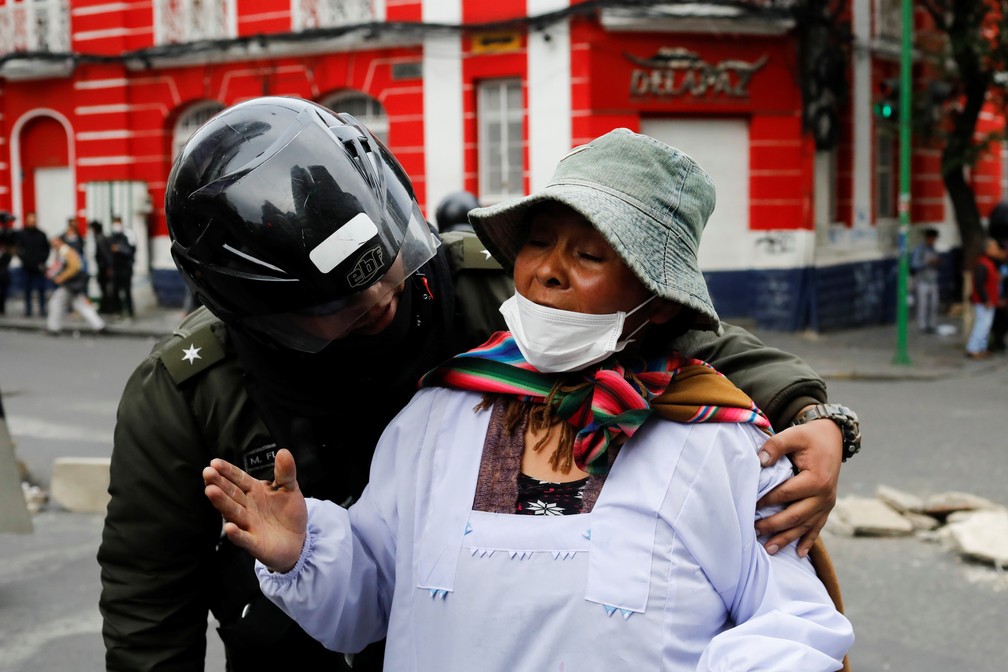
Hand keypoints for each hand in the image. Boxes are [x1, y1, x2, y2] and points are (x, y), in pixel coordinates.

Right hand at [203, 448, 307, 572]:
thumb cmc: (289, 512)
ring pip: (233, 513)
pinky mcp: (255, 543)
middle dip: (219, 484)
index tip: (215, 463)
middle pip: (231, 494)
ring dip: (222, 503)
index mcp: (254, 491)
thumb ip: (285, 472)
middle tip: (207, 473)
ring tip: (211, 491)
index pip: (239, 479)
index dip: (227, 471)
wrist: (298, 540)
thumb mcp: (290, 489)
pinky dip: (237, 534)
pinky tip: (230, 528)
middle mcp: (247, 507)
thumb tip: (283, 451)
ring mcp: (249, 525)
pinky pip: (244, 539)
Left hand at [754, 418, 840, 557]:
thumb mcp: (793, 435)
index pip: (786, 494)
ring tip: (769, 549)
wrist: (833, 438)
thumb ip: (775, 446)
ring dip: (787, 539)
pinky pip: (818, 527)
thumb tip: (759, 461)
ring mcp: (827, 504)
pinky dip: (808, 541)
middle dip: (774, 526)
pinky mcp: (827, 507)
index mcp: (816, 480)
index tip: (749, 505)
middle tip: (753, 531)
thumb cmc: (810, 437)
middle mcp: (825, 496)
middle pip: (795, 516)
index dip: (767, 501)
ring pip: (805, 526)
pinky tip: (799, 554)